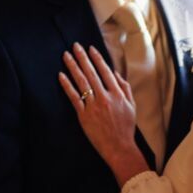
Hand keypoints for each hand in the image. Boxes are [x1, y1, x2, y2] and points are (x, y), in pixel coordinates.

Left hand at [59, 45, 146, 182]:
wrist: (119, 147)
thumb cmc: (126, 127)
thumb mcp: (131, 106)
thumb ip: (124, 87)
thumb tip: (115, 73)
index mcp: (118, 94)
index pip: (106, 71)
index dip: (97, 59)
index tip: (90, 48)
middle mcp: (105, 98)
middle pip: (91, 73)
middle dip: (82, 57)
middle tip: (75, 46)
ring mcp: (94, 106)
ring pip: (81, 82)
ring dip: (73, 67)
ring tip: (66, 56)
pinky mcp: (84, 115)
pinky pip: (74, 97)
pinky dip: (67, 85)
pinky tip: (61, 75)